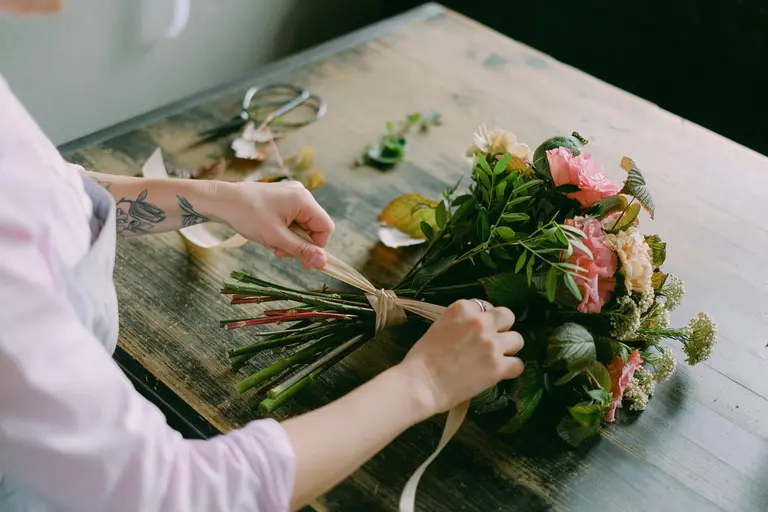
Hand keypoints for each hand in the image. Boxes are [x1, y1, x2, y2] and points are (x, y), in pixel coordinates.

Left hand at [214, 181, 333, 268]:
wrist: (221, 200)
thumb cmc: (247, 215)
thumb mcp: (276, 237)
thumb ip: (302, 250)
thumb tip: (324, 263)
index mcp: (304, 200)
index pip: (325, 228)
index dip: (317, 247)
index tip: (302, 260)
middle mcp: (301, 193)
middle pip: (314, 226)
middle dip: (299, 243)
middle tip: (280, 252)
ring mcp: (291, 194)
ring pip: (302, 224)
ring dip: (290, 239)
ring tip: (272, 243)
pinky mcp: (282, 197)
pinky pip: (292, 218)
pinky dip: (284, 230)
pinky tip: (269, 234)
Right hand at [397, 299, 524, 416]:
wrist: (421, 384)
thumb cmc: (422, 359)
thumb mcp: (439, 327)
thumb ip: (459, 324)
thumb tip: (472, 331)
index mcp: (462, 309)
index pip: (485, 306)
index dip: (484, 319)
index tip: (478, 330)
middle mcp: (480, 322)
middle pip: (507, 316)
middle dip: (502, 328)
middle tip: (493, 341)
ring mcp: (491, 343)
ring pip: (518, 339)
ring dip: (509, 349)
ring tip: (497, 359)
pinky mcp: (498, 366)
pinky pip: (518, 364)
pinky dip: (511, 370)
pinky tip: (500, 374)